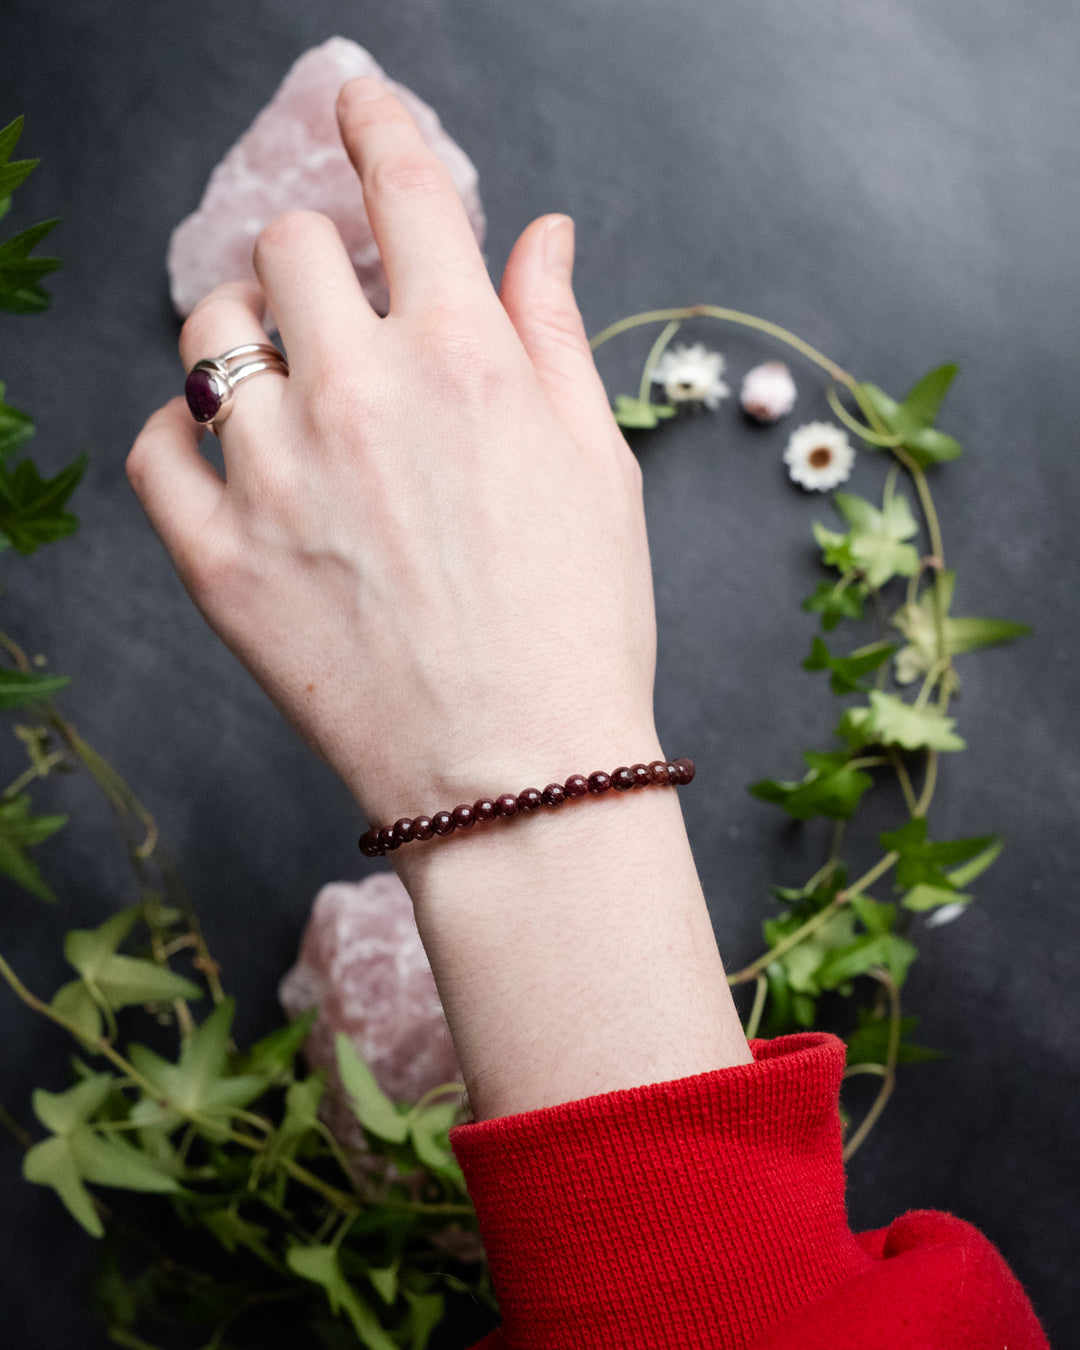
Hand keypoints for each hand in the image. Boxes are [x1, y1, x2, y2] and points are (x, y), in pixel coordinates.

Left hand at [130, 77, 750, 1116]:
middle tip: (340, 302)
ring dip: (244, 332)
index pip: (408, 192)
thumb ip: (555, 334)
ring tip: (282, 378)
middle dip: (317, 254)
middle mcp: (364, 396)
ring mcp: (280, 479)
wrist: (522, 779)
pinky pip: (157, 452)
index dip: (381, 129)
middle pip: (290, 248)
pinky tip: (225, 455)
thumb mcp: (597, 467)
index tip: (362, 109)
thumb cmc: (581, 628)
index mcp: (469, 361)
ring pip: (208, 333)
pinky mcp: (222, 562)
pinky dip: (182, 438)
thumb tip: (540, 237)